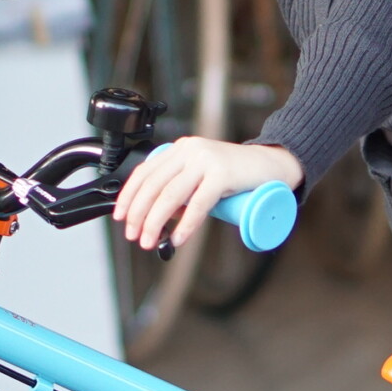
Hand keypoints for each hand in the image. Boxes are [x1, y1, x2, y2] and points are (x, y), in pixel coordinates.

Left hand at [114, 137, 303, 252]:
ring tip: (149, 241)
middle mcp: (190, 150)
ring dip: (155, 222)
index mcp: (180, 149)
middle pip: (153, 185)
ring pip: (171, 195)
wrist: (272, 164)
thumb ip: (182, 190)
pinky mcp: (222, 174)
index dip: (128, 195)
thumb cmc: (237, 174)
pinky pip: (198, 204)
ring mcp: (206, 160)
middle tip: (133, 235)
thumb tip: (161, 218)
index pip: (145, 171)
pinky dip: (185, 224)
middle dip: (138, 214)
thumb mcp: (201, 176)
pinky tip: (177, 239)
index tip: (119, 215)